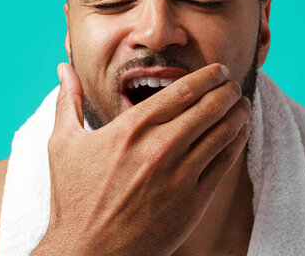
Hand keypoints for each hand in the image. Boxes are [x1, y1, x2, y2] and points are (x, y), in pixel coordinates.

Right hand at [35, 62, 250, 255]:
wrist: (89, 253)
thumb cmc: (74, 198)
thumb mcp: (63, 144)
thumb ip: (67, 100)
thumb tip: (63, 67)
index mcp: (130, 129)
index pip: (182, 90)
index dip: (207, 76)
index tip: (217, 70)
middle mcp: (159, 148)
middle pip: (209, 107)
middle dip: (227, 89)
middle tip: (232, 84)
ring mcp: (179, 177)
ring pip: (223, 132)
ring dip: (238, 113)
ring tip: (241, 105)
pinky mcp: (193, 202)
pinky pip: (225, 163)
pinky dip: (237, 142)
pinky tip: (238, 133)